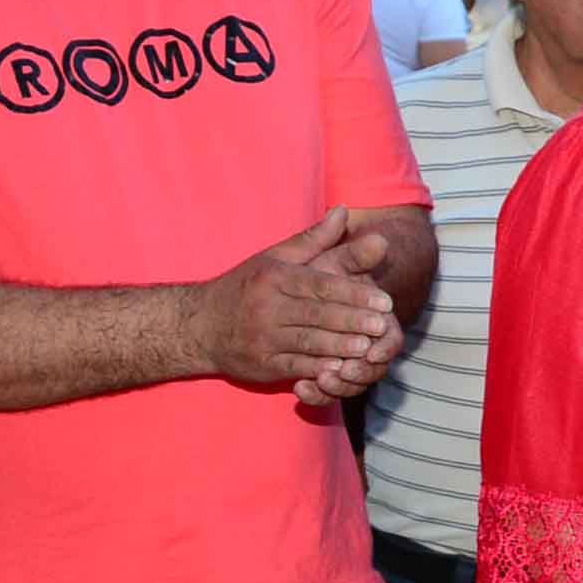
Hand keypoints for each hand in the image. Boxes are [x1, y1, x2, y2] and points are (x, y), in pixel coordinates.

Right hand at [185, 208, 402, 401]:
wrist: (198, 325)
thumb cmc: (246, 287)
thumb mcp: (275, 258)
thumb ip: (314, 239)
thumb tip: (344, 211)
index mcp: (275, 278)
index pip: (319, 285)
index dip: (353, 293)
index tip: (383, 301)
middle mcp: (267, 307)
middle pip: (316, 314)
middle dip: (351, 320)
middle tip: (382, 325)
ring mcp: (263, 337)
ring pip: (306, 342)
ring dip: (338, 347)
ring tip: (368, 348)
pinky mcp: (261, 365)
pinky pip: (293, 368)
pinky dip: (317, 371)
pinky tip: (340, 371)